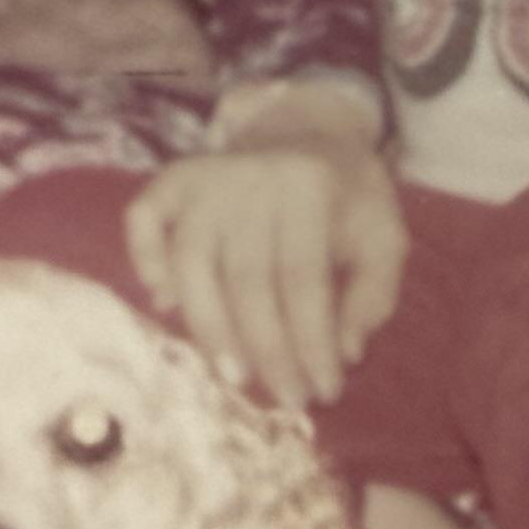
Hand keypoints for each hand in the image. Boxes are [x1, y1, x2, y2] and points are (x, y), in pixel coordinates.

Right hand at [123, 87, 404, 410]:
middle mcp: (250, 177)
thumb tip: (345, 352)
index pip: (303, 280)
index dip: (312, 342)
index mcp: (310, 185)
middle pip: (246, 279)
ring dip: (209, 327)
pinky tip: (167, 305)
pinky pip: (143, 218)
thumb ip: (374, 294)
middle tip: (285, 398)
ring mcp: (205, 177)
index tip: (323, 391)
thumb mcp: (385, 237)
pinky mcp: (174, 179)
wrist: (309, 130)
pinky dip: (146, 262)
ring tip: (234, 376)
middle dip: (267, 350)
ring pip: (191, 261)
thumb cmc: (349, 199)